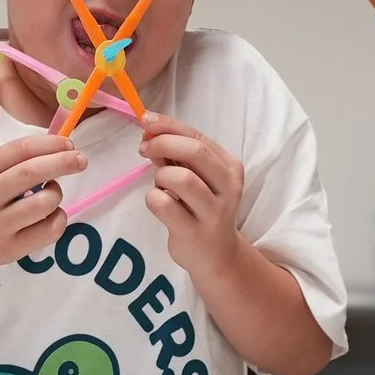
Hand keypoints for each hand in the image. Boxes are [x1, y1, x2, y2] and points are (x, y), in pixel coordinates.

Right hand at [0, 134, 85, 273]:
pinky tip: (51, 216)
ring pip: (44, 203)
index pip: (20, 149)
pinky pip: (50, 229)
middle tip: (81, 160)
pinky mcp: (12, 247)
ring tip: (51, 194)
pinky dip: (59, 218)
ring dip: (57, 194)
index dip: (49, 144)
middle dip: (63, 162)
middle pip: (32, 172)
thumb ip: (16, 161)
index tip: (69, 144)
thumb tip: (61, 147)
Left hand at [140, 114, 243, 281]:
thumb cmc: (201, 207)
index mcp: (230, 167)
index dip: (168, 125)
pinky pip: (163, 204)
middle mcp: (228, 188)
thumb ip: (177, 154)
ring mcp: (213, 212)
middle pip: (195, 152)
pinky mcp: (194, 232)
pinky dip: (153, 198)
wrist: (216, 255)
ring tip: (160, 185)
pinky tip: (160, 204)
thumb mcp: (198, 177)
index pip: (198, 136)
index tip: (145, 119)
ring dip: (160, 176)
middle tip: (144, 148)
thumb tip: (149, 130)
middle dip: (162, 143)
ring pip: (180, 178)